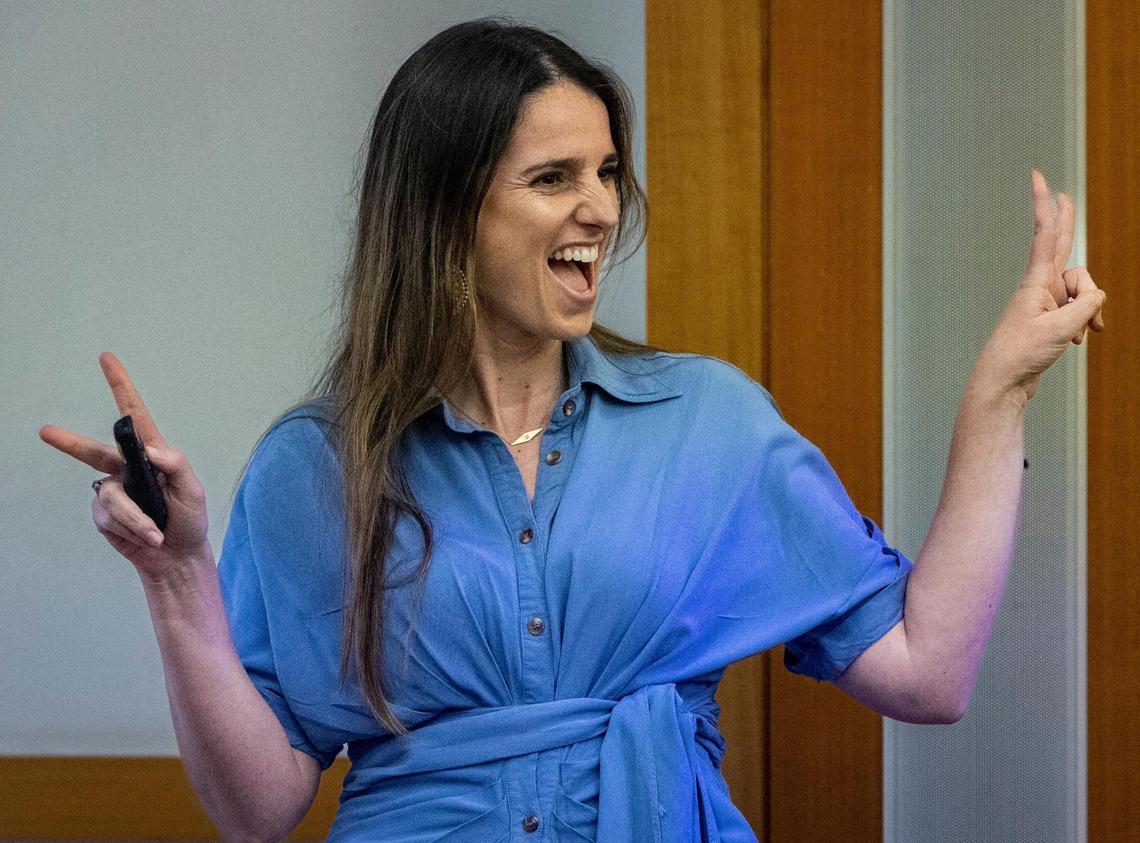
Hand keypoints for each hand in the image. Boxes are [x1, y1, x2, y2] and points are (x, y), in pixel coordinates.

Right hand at [40, 353, 209, 582]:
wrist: (177, 558)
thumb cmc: (189, 521)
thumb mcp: (193, 491)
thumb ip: (175, 465)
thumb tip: (150, 449)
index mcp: (152, 456)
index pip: (134, 416)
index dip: (120, 387)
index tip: (106, 359)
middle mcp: (127, 469)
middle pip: (93, 451)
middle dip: (69, 443)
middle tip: (45, 432)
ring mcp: (113, 491)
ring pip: (111, 495)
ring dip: (137, 517)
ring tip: (157, 531)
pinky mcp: (104, 515)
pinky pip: (109, 516)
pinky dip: (131, 527)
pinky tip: (146, 536)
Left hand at [974, 169, 1106, 403]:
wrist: (1004, 383)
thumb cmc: (1023, 354)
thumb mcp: (1061, 328)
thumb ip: (1086, 306)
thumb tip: (1097, 296)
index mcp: (1035, 281)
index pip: (1044, 234)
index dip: (1044, 204)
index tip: (1037, 176)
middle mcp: (1039, 287)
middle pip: (1061, 249)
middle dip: (1066, 223)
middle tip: (1063, 194)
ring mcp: (1044, 302)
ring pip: (1082, 291)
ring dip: (1089, 310)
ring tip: (1080, 335)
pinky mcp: (1049, 319)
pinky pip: (1078, 310)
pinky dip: (1085, 323)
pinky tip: (1080, 341)